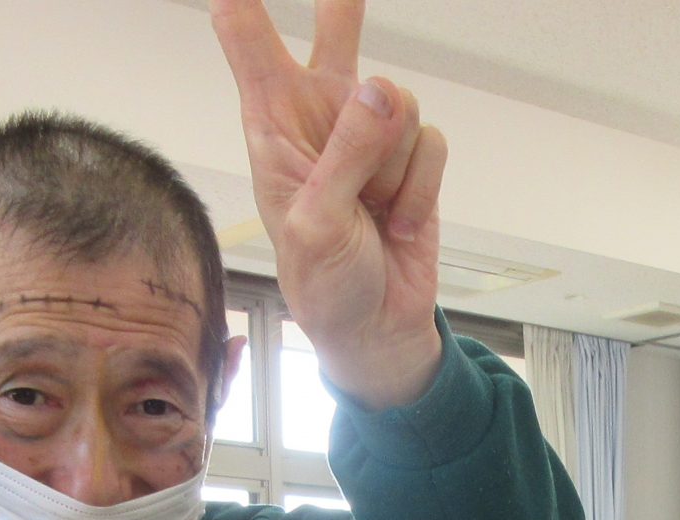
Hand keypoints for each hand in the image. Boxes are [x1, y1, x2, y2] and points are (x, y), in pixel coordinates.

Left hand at [211, 0, 444, 410]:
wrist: (375, 327)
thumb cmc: (323, 283)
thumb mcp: (316, 225)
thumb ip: (346, 155)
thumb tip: (382, 91)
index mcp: (274, 125)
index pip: (249, 41)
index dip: (246, 4)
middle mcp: (322, 117)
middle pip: (335, 31)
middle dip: (343, 3)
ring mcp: (370, 135)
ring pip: (401, 104)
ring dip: (395, 165)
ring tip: (374, 210)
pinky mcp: (412, 158)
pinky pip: (433, 143)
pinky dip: (421, 189)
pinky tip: (398, 220)